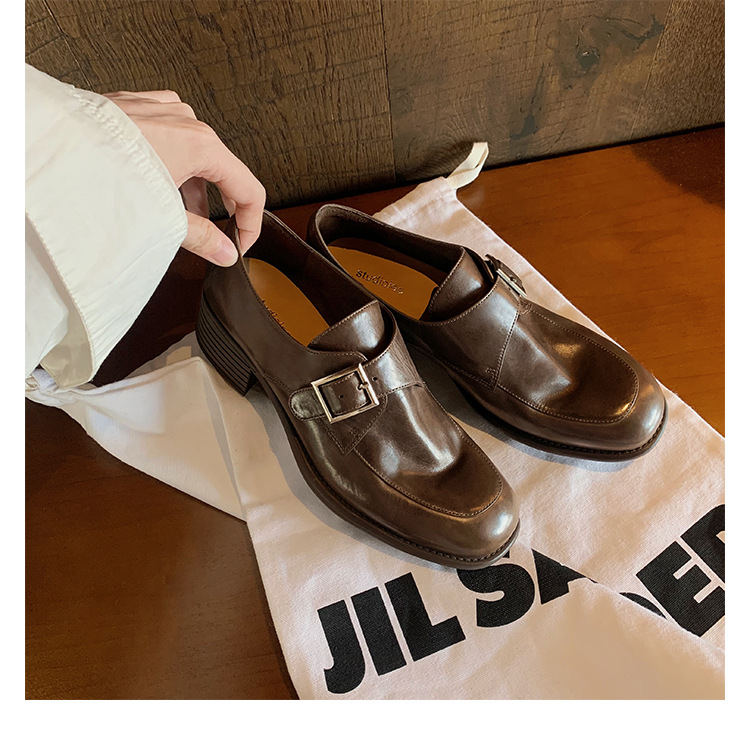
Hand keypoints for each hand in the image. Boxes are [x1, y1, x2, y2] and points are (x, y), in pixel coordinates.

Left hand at [103, 89, 264, 265]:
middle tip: (211, 233)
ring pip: (195, 151)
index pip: (249, 189)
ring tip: (174, 211)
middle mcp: (186, 121)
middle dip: (219, 206)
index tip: (241, 243)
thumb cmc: (101, 176)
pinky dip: (170, 160)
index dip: (251, 223)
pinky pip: (169, 133)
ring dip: (192, 185)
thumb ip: (202, 238)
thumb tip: (225, 254)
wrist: (47, 153)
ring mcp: (160, 109)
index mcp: (202, 146)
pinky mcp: (135, 105)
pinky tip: (154, 179)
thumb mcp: (162, 218)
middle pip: (223, 170)